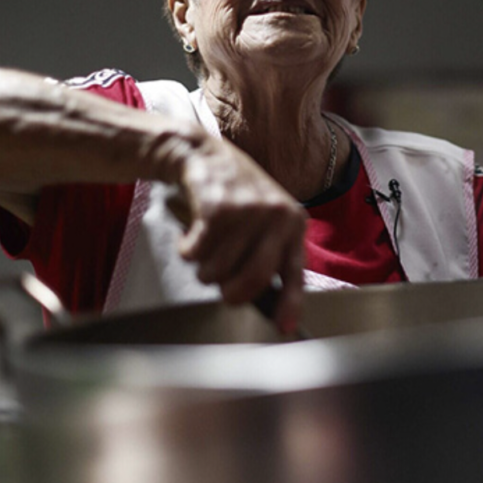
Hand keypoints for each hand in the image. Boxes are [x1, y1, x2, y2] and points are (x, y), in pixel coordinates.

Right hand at [168, 142, 306, 333]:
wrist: (204, 154)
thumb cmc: (235, 196)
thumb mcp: (265, 220)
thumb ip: (269, 254)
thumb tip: (269, 304)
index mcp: (293, 223)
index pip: (296, 272)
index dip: (289, 304)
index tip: (283, 328)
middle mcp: (277, 216)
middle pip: (255, 279)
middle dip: (232, 294)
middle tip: (221, 288)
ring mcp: (249, 211)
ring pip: (220, 271)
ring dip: (204, 269)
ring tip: (206, 248)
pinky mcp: (218, 208)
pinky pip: (197, 254)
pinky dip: (187, 251)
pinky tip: (190, 236)